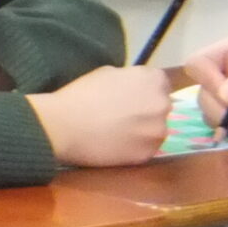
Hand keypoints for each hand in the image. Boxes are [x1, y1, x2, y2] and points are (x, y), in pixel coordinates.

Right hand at [27, 65, 171, 166]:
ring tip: (119, 133)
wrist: (65, 125)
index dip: (145, 90)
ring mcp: (157, 131)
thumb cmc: (83, 94)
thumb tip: (136, 88)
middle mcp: (162, 104)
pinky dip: (135, 148)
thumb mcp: (109, 72)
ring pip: (156, 130)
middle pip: (161, 106)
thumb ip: (130, 79)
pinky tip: (117, 145)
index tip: (132, 97)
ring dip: (143, 130)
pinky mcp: (147, 153)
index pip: (161, 83)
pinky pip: (147, 149)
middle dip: (147, 110)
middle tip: (124, 116)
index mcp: (153, 80)